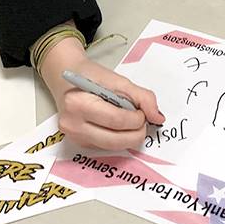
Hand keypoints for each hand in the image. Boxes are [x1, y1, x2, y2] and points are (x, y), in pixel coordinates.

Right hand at [38, 36, 164, 149]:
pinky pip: (105, 147)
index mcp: (77, 103)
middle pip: (114, 139)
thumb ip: (142, 97)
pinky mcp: (78, 143)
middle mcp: (71, 124)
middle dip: (135, 132)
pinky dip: (118, 138)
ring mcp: (73, 136)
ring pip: (111, 147)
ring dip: (128, 137)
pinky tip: (119, 126)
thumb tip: (158, 117)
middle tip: (142, 121)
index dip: (136, 118)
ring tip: (132, 123)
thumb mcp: (118, 80)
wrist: (66, 77)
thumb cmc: (90, 76)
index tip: (142, 112)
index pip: (115, 120)